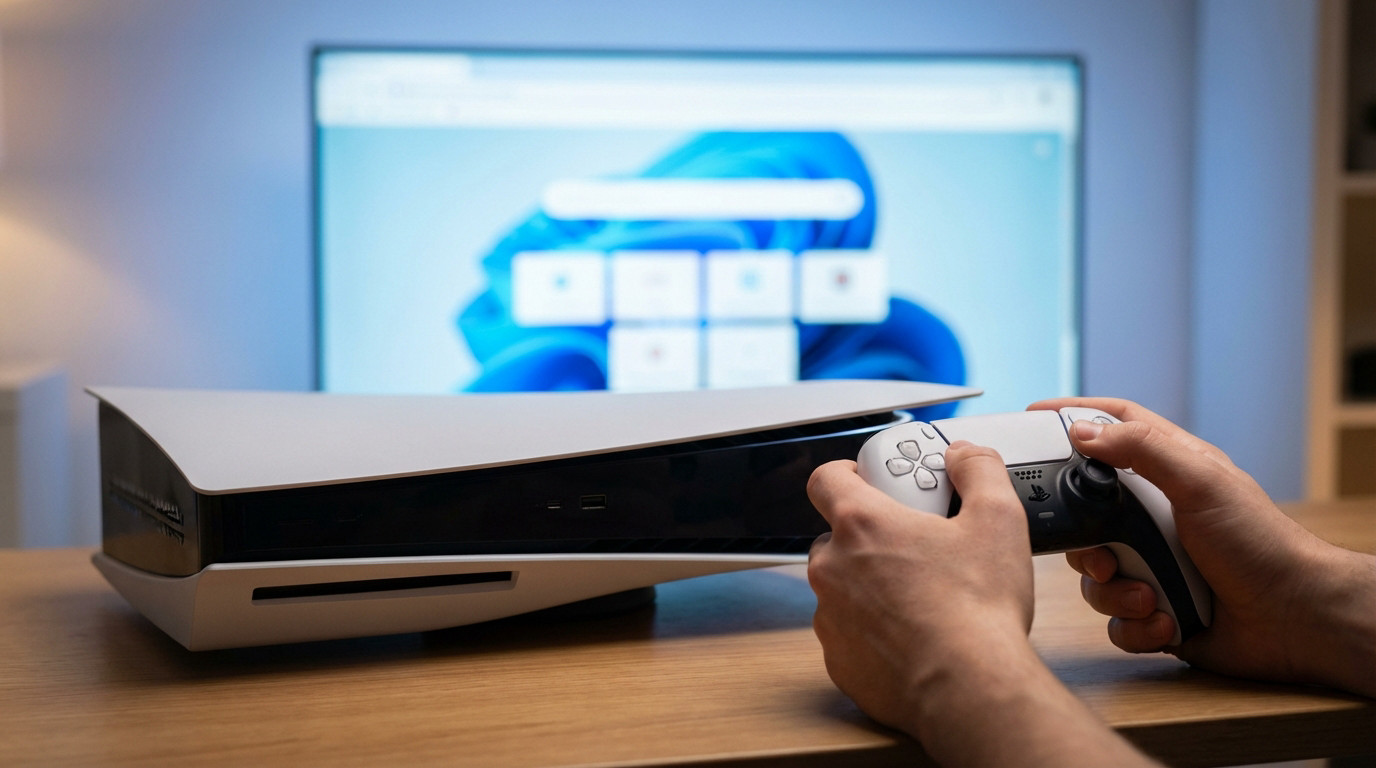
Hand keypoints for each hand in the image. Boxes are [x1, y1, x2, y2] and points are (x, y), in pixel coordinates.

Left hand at [806, 443, 1033, 734]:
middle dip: (868, 537)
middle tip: (913, 547)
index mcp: (861, 524)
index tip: (869, 481)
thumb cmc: (979, 609)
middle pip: (835, 536)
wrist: (970, 689)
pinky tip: (912, 638)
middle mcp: (832, 568)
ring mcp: (829, 617)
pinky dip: (871, 632)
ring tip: (920, 598)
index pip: (825, 479)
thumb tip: (964, 455)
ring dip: (869, 586)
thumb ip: (979, 471)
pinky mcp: (838, 660)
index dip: (846, 474)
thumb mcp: (998, 520)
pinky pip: (848, 634)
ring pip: (840, 587)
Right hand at [1031, 397, 1375, 696]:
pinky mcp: (1153, 609)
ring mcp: (1152, 563)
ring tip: (1149, 596)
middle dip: (1084, 542)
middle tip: (1103, 555)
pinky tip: (1165, 622)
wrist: (1293, 618)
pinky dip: (1134, 624)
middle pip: (1084, 513)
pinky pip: (1114, 618)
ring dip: (1115, 591)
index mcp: (1166, 473)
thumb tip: (1081, 432)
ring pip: (1094, 575)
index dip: (1074, 418)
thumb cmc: (1259, 543)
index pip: (1114, 429)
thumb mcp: (1201, 480)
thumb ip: (1141, 448)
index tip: (1032, 418)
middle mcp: (1153, 517)